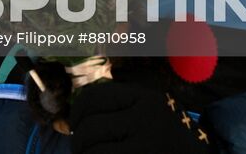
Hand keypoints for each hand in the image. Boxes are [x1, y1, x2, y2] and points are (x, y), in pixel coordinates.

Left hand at [69, 80, 215, 153]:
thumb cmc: (170, 134)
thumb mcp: (150, 107)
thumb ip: (121, 98)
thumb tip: (77, 106)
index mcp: (144, 97)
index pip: (93, 98)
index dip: (77, 113)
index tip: (75, 125)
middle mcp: (146, 117)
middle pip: (90, 128)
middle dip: (79, 141)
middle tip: (80, 147)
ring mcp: (147, 143)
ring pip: (94, 149)